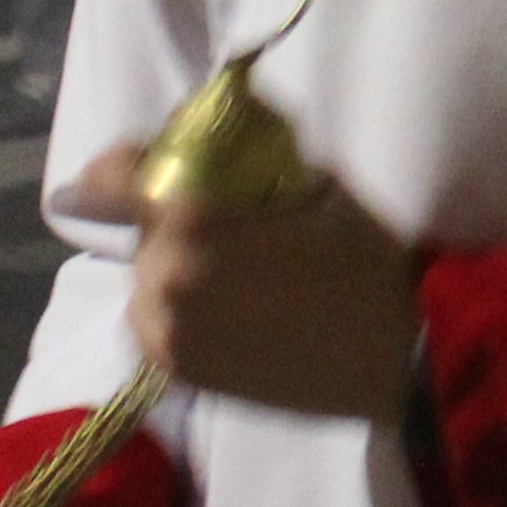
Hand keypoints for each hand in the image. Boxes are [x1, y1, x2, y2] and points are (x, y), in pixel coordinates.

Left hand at [131, 171, 416, 417]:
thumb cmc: (364, 264)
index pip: (112, 180)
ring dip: (173, 269)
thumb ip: (256, 161)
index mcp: (193, 221)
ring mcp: (167, 331)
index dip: (120, 167)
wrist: (394, 359)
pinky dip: (177, 311)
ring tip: (226, 273)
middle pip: (140, 232)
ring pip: (146, 280)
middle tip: (218, 224)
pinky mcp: (180, 372)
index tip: (139, 163)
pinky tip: (225, 308)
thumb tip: (224, 134)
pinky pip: (155, 324)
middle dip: (169, 222)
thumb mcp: (319, 186)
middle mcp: (165, 275)